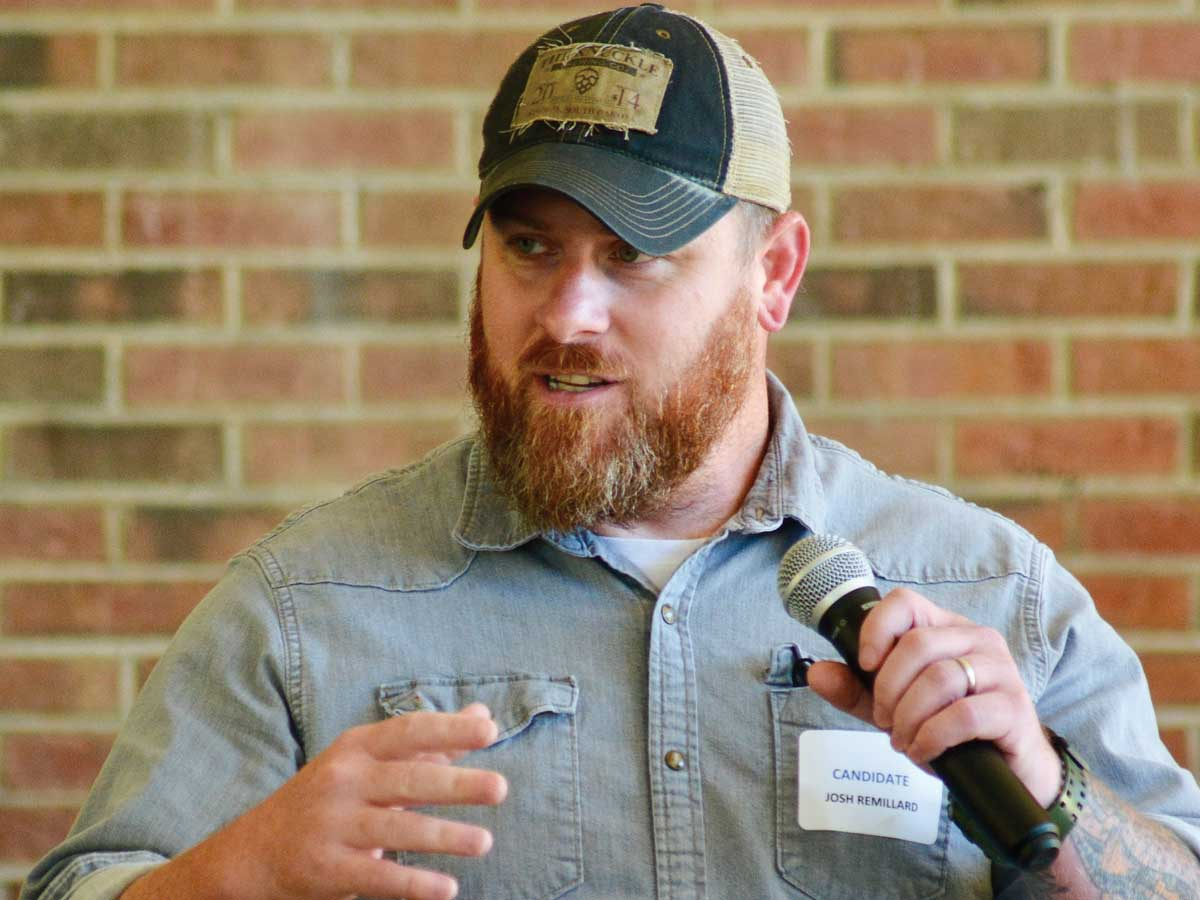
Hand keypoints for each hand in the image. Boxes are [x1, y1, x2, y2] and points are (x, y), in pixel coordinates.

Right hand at [125, 702, 506, 899]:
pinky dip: (413, 884)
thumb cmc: (330, 797)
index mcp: (356, 747)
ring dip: (443, 837)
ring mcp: (331, 824)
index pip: (408, 731)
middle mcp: (342, 779)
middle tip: (501, 788)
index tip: (489, 732)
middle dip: (456, 785)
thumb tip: (484, 717)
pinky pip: (376, 876)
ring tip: (484, 843)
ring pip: (395, 830)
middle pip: (407, 780)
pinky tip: (447, 888)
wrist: (254, 851)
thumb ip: (426, 742)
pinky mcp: (325, 867)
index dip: (448, 730)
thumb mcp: (368, 760)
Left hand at [805, 588, 1060, 805]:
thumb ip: (856, 690)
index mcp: (945, 629)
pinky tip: (923, 750)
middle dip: (888, 688)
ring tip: (903, 740)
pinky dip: (933, 736)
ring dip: (909, 717)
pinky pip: (964, 714)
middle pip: (917, 644)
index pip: (905, 602)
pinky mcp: (1014, 707)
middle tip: (885, 720)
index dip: (877, 629)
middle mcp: (976, 639)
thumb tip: (815, 673)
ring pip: (939, 679)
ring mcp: (1000, 671)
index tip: (864, 664)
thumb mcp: (895, 708)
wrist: (1008, 772)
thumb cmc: (951, 731)